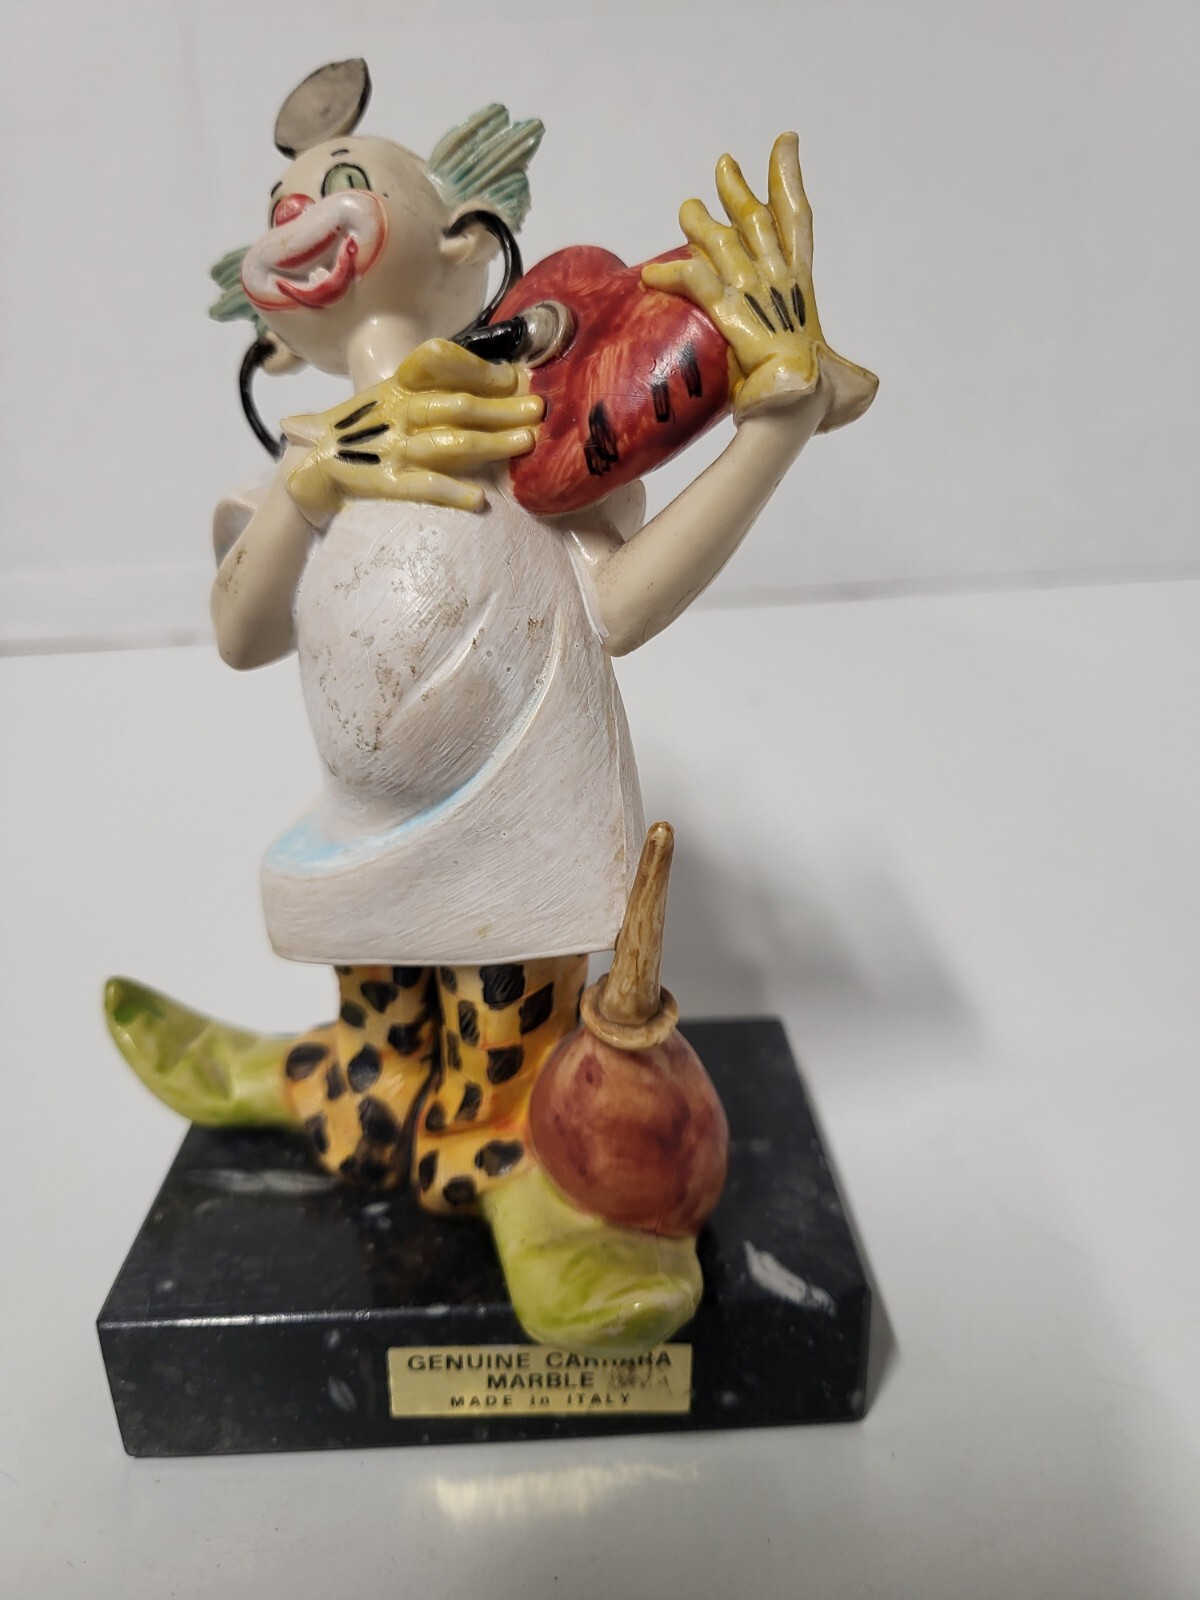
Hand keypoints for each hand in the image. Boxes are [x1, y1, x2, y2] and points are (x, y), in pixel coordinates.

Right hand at [282, 338, 542, 520]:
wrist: (309, 467)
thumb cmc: (362, 433)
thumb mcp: (390, 401)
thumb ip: (432, 393)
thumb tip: (495, 384)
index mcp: (397, 387)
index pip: (437, 363)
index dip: (477, 368)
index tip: (513, 376)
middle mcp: (395, 411)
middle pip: (456, 405)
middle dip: (501, 407)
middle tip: (538, 409)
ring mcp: (389, 447)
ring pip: (447, 442)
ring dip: (490, 442)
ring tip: (525, 443)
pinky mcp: (382, 482)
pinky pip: (421, 486)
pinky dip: (449, 491)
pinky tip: (478, 499)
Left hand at [642, 134, 876, 429]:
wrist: (797, 413)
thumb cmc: (819, 401)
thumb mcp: (839, 380)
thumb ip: (839, 373)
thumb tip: (854, 390)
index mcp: (803, 288)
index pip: (798, 222)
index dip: (789, 179)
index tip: (784, 143)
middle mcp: (780, 282)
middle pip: (757, 221)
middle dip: (739, 191)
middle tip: (723, 164)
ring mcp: (755, 295)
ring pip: (722, 243)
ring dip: (700, 223)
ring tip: (686, 208)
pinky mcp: (730, 314)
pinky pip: (696, 281)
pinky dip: (672, 274)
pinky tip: (650, 274)